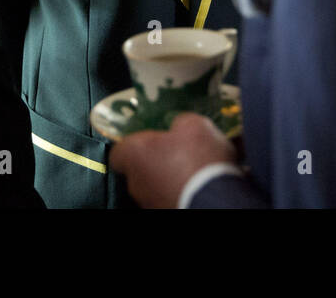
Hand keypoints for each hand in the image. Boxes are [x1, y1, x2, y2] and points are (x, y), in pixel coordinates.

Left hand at [110, 113, 237, 208]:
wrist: (216, 199)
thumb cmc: (197, 159)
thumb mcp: (193, 125)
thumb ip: (180, 123)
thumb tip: (180, 127)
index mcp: (134, 153)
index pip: (119, 151)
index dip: (135, 144)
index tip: (151, 140)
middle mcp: (135, 182)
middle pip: (139, 169)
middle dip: (157, 161)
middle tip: (179, 152)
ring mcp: (148, 203)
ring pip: (155, 186)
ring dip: (169, 179)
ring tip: (195, 171)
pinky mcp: (165, 213)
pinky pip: (169, 198)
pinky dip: (179, 192)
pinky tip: (200, 186)